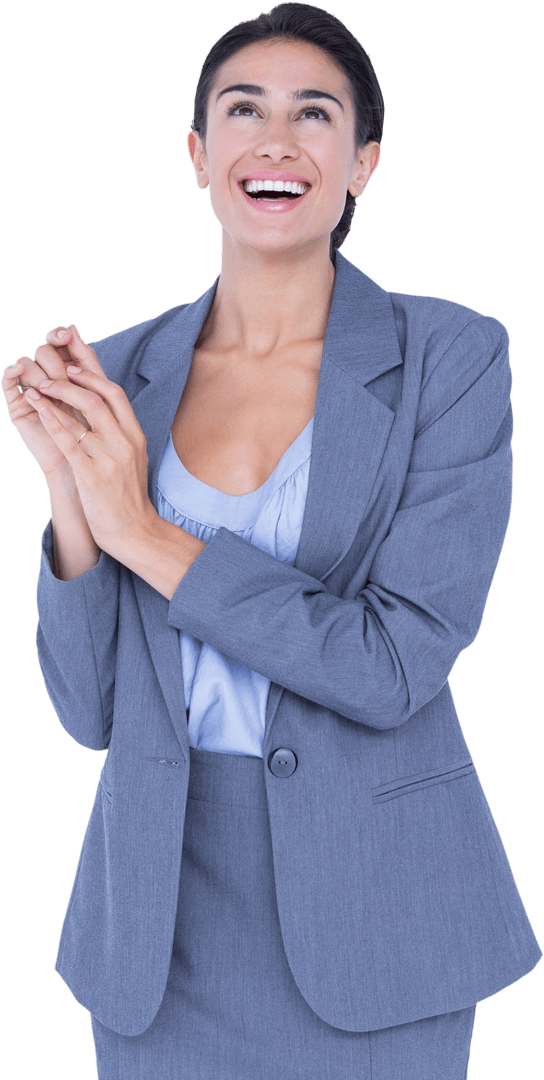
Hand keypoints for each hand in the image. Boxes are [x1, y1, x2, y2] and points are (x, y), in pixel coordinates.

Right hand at [2, 325, 94, 478]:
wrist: (83, 470)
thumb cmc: (95, 433)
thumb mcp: (95, 393)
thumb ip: (86, 361)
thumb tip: (73, 325)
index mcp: (68, 370)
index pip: (57, 341)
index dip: (60, 334)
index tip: (68, 335)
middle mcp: (48, 378)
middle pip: (43, 350)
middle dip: (56, 360)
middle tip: (65, 376)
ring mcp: (31, 391)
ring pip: (27, 363)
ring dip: (39, 370)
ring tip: (49, 386)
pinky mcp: (18, 406)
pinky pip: (7, 381)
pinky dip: (11, 372)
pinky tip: (18, 369)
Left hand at [21, 326, 153, 560]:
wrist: (135, 532)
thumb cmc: (128, 498)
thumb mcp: (133, 460)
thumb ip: (121, 437)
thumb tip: (104, 415)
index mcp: (135, 437)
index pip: (115, 394)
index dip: (92, 376)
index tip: (72, 367)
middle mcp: (125, 443)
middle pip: (98, 397)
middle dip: (70, 381)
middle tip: (48, 374)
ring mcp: (110, 458)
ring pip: (83, 415)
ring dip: (56, 396)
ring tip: (35, 388)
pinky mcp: (93, 476)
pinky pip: (70, 441)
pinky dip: (53, 421)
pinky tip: (40, 410)